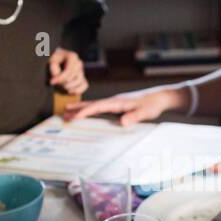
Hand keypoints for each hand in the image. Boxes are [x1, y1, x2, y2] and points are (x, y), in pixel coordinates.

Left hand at [47, 48, 88, 95]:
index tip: (52, 82)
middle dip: (64, 83)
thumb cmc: (54, 60)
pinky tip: (69, 91)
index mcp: (72, 57)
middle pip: (74, 77)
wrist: (58, 61)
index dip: (60, 78)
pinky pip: (85, 85)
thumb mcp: (51, 62)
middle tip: (56, 84)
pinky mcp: (83, 78)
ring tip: (61, 87)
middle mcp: (79, 63)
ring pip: (80, 82)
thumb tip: (57, 79)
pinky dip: (78, 90)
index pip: (69, 70)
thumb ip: (54, 69)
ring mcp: (82, 71)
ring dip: (70, 87)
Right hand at [62, 88, 179, 125]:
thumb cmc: (152, 105)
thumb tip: (122, 122)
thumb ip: (134, 117)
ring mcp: (114, 103)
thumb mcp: (145, 112)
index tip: (73, 117)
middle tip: (62, 114)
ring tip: (67, 112)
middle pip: (91, 104)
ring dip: (81, 109)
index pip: (97, 106)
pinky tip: (86, 115)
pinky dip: (90, 111)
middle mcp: (113, 101)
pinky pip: (99, 109)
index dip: (85, 112)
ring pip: (94, 106)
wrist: (159, 98)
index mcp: (117, 102)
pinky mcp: (117, 106)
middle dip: (77, 109)